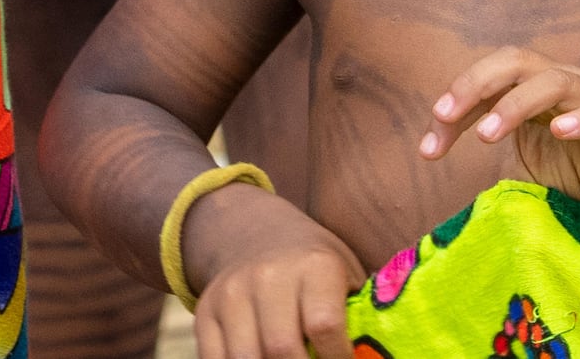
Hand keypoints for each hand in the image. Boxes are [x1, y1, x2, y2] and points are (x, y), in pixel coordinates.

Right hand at [175, 179, 364, 358]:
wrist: (256, 233)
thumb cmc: (315, 267)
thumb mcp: (346, 275)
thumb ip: (359, 313)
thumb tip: (374, 352)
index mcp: (314, 265)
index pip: (324, 325)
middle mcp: (268, 276)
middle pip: (281, 348)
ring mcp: (231, 293)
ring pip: (245, 358)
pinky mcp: (205, 311)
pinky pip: (214, 358)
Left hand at [422, 48, 579, 237]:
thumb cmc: (578, 169)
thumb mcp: (524, 161)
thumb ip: (491, 150)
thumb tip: (434, 152)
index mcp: (530, 87)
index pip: (485, 82)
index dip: (455, 105)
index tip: (429, 145)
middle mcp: (558, 82)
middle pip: (514, 62)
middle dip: (475, 84)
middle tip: (446, 115)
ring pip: (552, 82)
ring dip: (515, 104)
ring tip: (488, 133)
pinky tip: (560, 131)